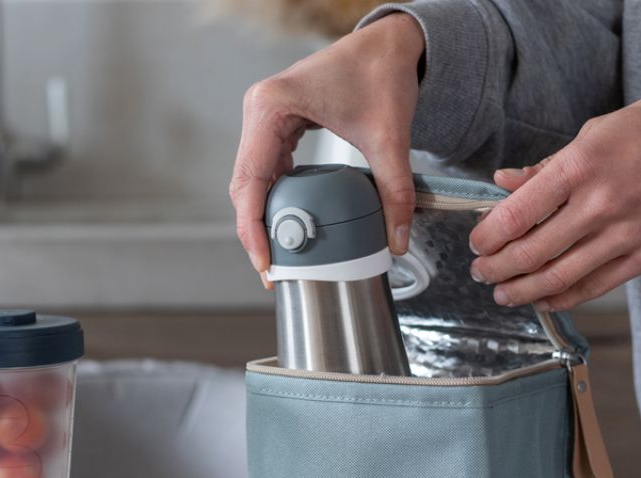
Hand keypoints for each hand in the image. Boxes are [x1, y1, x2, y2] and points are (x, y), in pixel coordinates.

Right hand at [229, 14, 424, 287]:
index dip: (253, 229)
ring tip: (278, 255)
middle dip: (256, 232)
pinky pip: (264, 171)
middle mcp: (259, 111)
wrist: (388, 44)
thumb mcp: (389, 137)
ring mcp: (264, 119)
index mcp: (272, 107)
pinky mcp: (275, 126)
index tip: (265, 263)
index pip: (250, 181)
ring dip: (261, 219)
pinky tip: (286, 223)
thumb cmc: (380, 71)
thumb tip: (396, 239)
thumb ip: (395, 191)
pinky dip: (272, 200)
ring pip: (250, 181)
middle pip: (244, 186)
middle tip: (273, 270)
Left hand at [469, 93, 640, 309]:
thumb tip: (499, 183)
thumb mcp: (586, 137)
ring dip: (520, 291)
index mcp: (578, 167)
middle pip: (530, 253)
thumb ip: (540, 170)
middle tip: (481, 272)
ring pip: (557, 278)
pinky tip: (540, 298)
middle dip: (495, 269)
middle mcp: (601, 202)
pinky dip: (559, 299)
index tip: (476, 244)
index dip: (486, 238)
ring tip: (502, 293)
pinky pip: (592, 288)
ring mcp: (625, 232)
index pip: (514, 216)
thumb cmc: (637, 136)